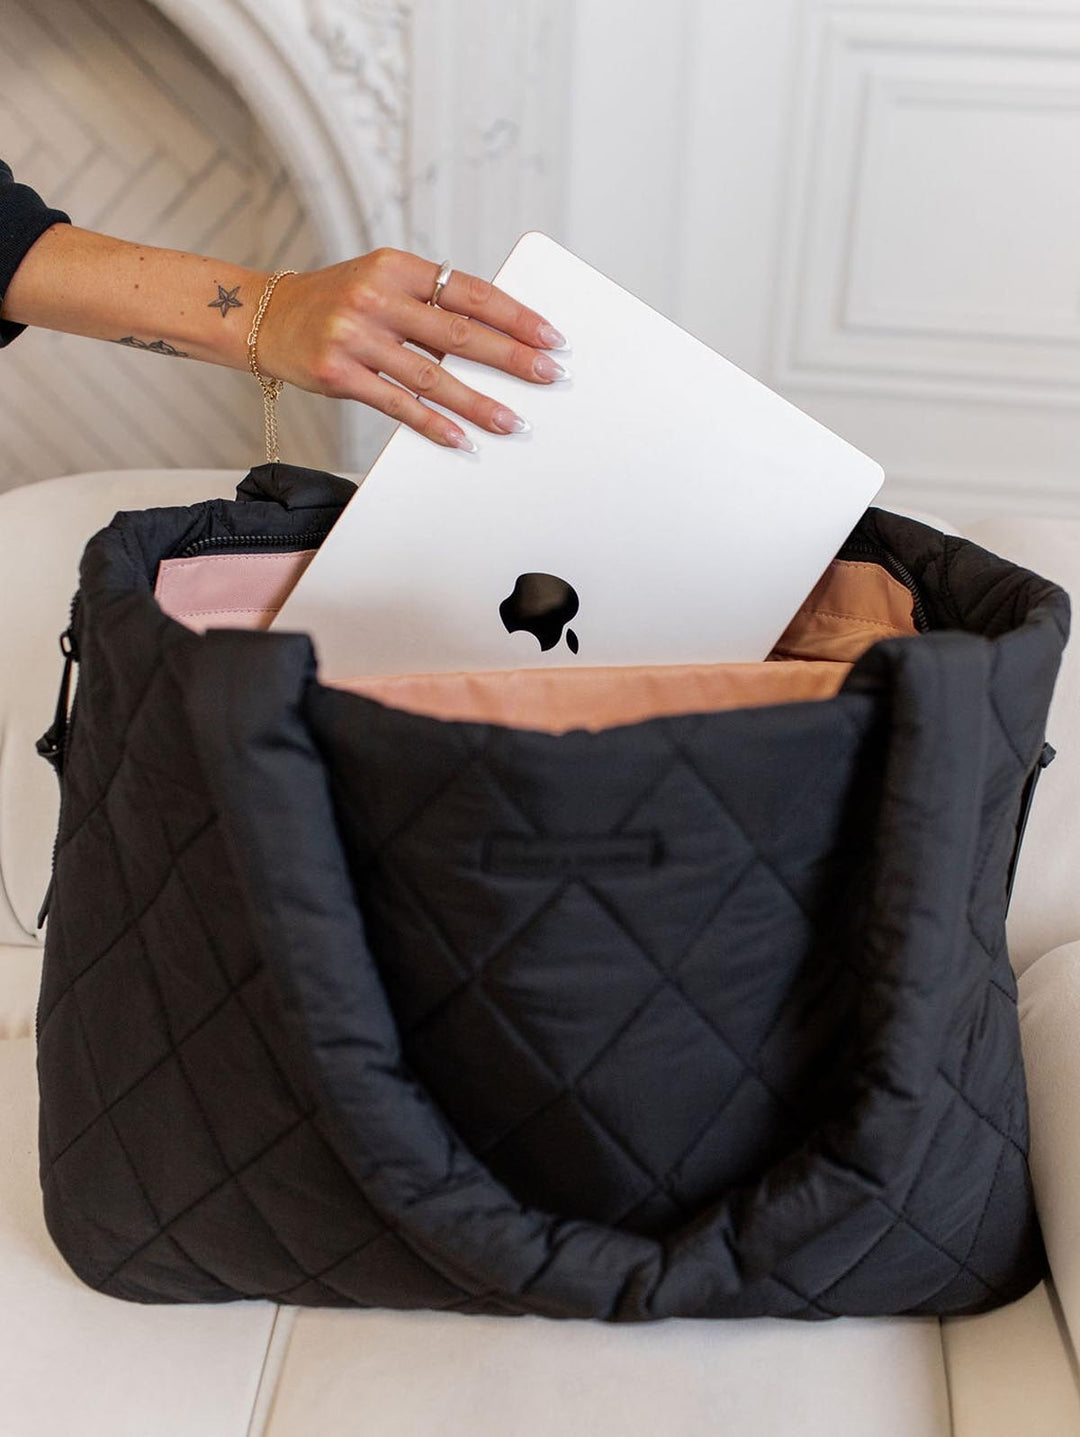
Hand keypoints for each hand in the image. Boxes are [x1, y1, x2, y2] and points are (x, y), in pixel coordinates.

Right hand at [255, 248, 568, 449]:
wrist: (262, 317)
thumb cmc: (334, 303)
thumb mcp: (379, 283)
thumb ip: (428, 302)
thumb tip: (493, 337)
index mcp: (395, 267)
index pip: (468, 290)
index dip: (514, 315)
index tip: (550, 335)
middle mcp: (375, 297)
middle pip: (458, 333)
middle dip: (510, 357)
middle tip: (548, 376)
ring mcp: (354, 337)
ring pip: (432, 376)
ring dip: (478, 402)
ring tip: (512, 420)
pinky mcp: (337, 374)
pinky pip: (397, 404)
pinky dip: (433, 424)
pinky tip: (461, 438)